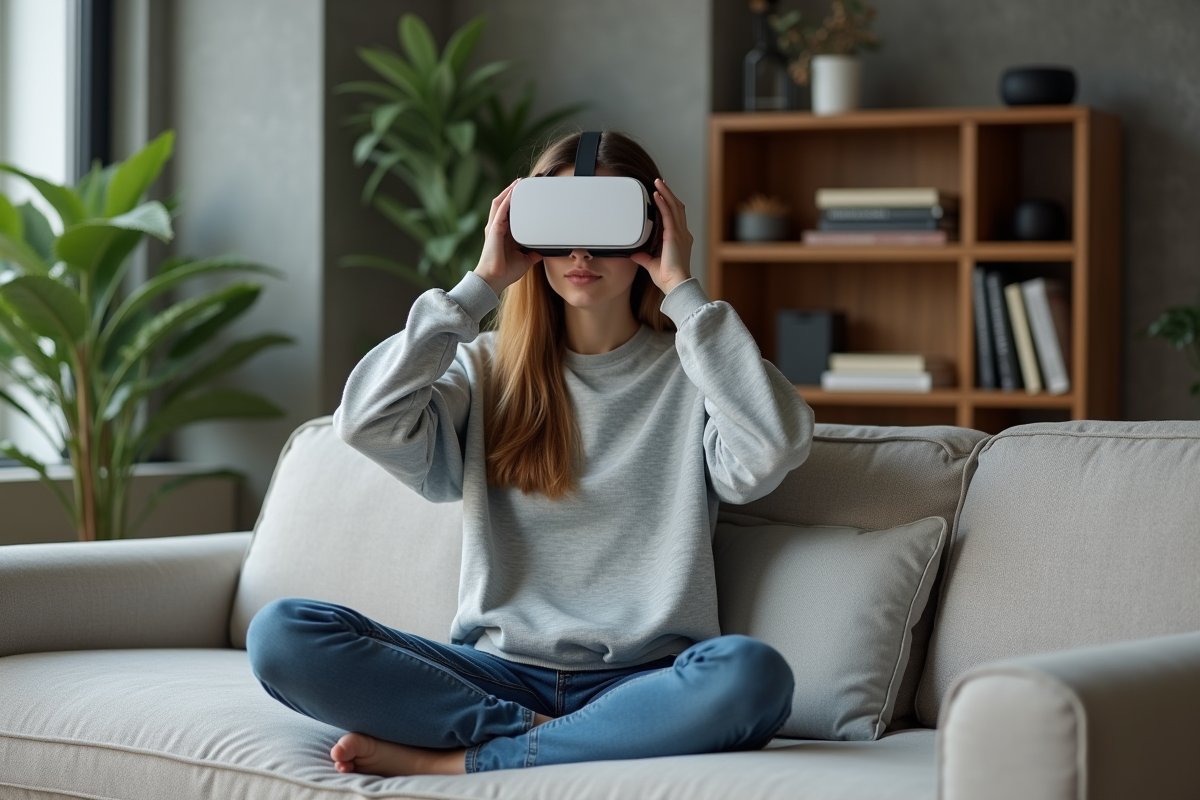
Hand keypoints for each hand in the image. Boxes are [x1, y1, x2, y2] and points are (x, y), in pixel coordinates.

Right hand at [474, 180, 541, 296]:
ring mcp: (494, 228)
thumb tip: (544, 251)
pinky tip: (512, 192)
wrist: (494, 280)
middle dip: (512, 192)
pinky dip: (506, 200)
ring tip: (517, 183)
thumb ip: (533, 253)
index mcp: (504, 234)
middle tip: (523, 183)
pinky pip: (500, 211)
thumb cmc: (505, 272)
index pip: (510, 213)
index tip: (527, 194)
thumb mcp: (525, 260)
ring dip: (508, 192)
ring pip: (499, 204)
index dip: (516, 202)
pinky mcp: (493, 230)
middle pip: (503, 204)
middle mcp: (498, 228)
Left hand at [630, 178, 692, 294]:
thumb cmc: (668, 278)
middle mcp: (682, 234)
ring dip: (666, 193)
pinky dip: (663, 203)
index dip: (670, 204)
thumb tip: (634, 254)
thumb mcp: (651, 264)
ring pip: (674, 207)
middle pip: (677, 208)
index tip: (663, 195)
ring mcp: (680, 234)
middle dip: (669, 194)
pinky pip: (668, 214)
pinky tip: (657, 194)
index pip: (675, 217)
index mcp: (679, 240)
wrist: (675, 285)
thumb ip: (644, 257)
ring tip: (658, 183)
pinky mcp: (674, 235)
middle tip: (661, 183)